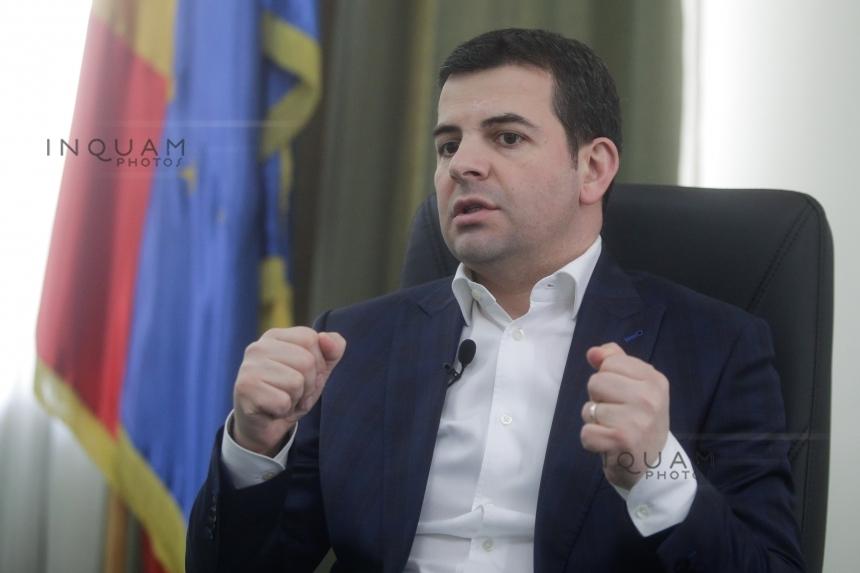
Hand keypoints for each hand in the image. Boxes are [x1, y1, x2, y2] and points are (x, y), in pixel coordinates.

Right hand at [232, 327, 345, 455]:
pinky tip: (272, 410)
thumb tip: (325, 337)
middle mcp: (258, 347)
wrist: (263, 426)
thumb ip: (332, 350)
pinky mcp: (245, 389)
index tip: (303, 376)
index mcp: (274, 336)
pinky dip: (284, 411)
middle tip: (292, 393)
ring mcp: (248, 367)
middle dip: (308, 384)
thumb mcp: (318, 370)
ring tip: (282, 400)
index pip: (311, 339)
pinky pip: (283, 401)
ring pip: (296, 382)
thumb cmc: (290, 393)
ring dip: (296, 398)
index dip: (317, 363)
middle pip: (306, 361)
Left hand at [579, 342, 668, 489]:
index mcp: (655, 380)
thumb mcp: (634, 386)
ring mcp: (638, 420)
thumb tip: (593, 352)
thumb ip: (614, 361)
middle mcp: (650, 398)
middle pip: (596, 382)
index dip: (608, 380)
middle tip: (617, 415)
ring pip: (589, 408)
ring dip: (594, 421)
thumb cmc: (638, 421)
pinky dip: (592, 441)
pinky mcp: (622, 441)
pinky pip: (586, 433)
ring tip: (613, 430)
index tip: (623, 396)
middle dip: (599, 399)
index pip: (610, 362)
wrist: (653, 467)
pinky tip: (608, 445)